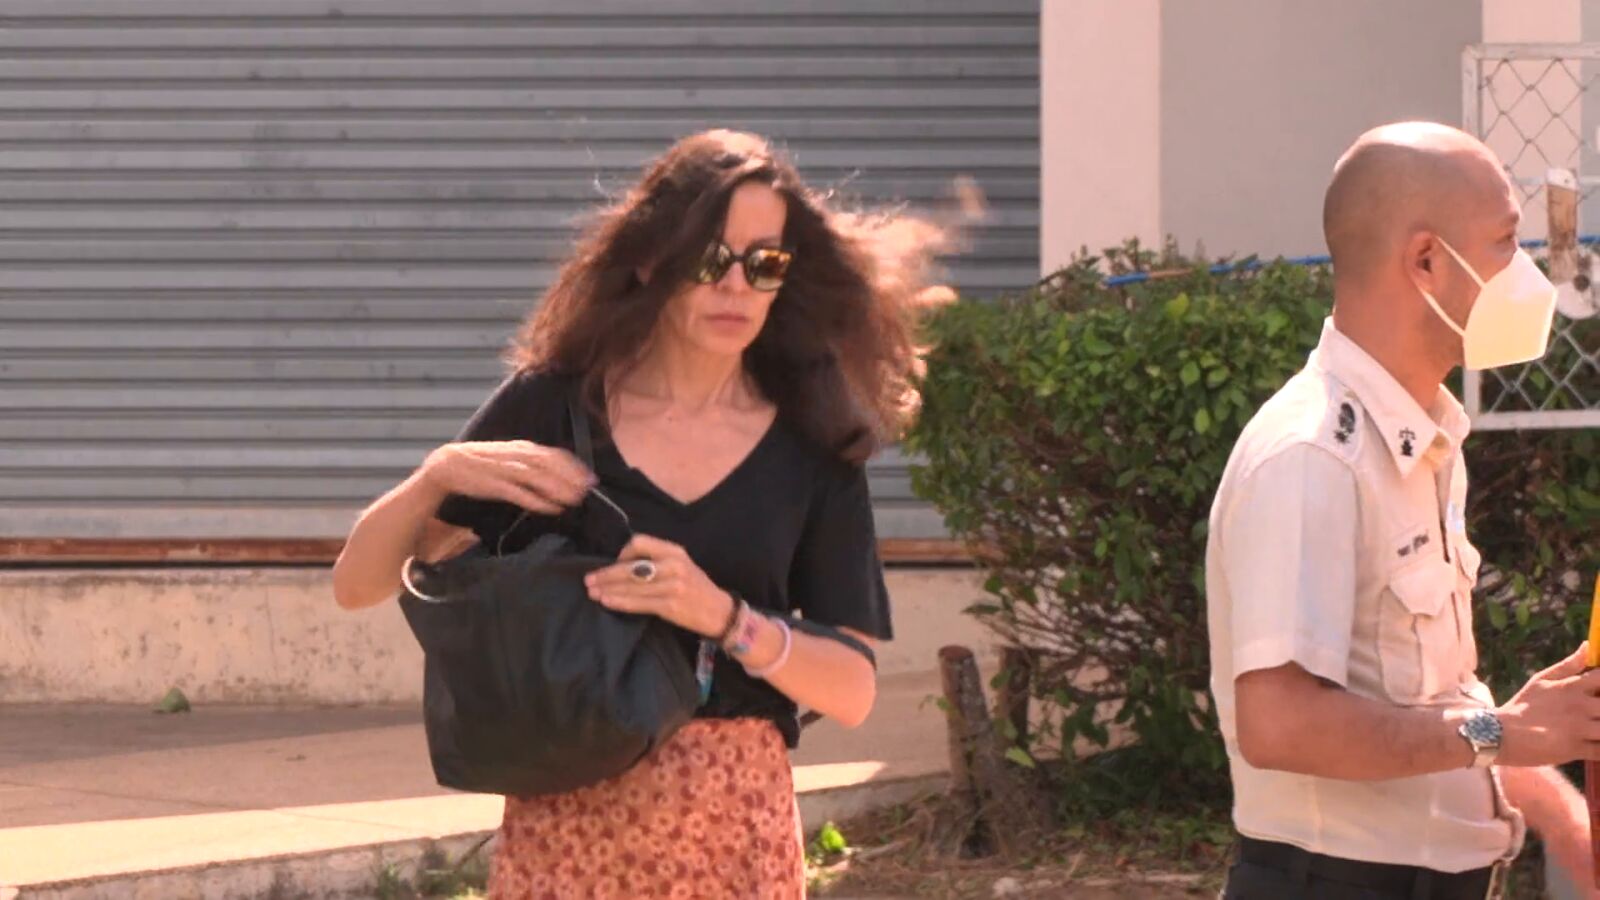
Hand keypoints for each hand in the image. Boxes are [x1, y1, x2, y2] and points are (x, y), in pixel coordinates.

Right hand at [420, 440, 592, 514]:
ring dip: (559, 489)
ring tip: (575, 501)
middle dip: (571, 478)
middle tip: (588, 492)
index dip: (574, 466)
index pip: (554, 454)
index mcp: (522, 448)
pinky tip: (552, 509)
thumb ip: (531, 463)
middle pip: (550, 465)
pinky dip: (538, 501)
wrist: (447, 465)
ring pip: (538, 477)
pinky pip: (519, 493)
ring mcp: (504, 469)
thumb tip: (555, 474)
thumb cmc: (482, 464)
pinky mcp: (493, 485)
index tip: (590, 479)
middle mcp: (516, 456)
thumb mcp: (510, 458)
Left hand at [583, 534, 735, 636]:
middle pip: (630, 567)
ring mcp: (672, 586)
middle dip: (606, 574)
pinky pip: (638, 603)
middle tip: (589, 580)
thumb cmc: (697, 588)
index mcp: (675, 551)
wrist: (720, 612)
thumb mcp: (682, 565)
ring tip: (593, 592)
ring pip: (631, 586)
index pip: (640, 542)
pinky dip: (619, 602)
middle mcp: (673, 566)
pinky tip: (607, 601)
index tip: (613, 564)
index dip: (622, 553)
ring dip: (608, 589)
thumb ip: (657, 561)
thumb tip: (623, 564)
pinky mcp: (669, 606)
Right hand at [1496, 643, 1599, 766]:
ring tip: (1594, 726)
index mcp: (1572, 687)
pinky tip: (1594, 743)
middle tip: (1595, 710)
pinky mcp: (1577, 750)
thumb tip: (1587, 645)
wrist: (1501, 733)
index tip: (1599, 690)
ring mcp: (1579, 729)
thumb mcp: (1541, 680)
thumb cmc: (1523, 705)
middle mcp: (1580, 707)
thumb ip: (1568, 665)